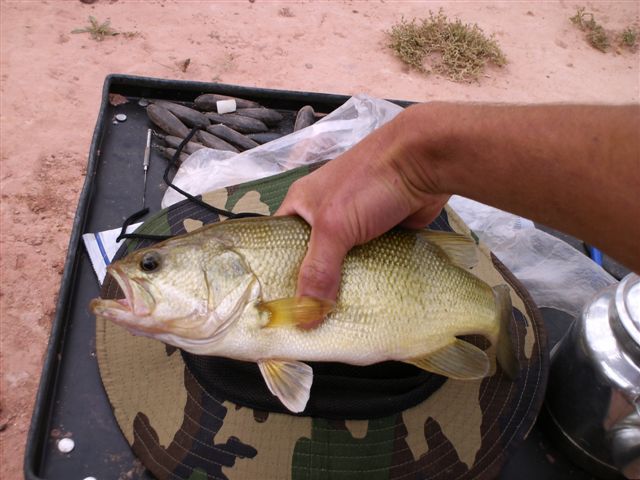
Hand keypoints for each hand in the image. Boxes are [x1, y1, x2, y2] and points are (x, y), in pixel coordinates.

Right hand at [277, 107, 448, 302]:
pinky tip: (365, 304)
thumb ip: (318, 270)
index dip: (275, 272)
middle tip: (305, 322)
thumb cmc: (369, 182)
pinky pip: (369, 263)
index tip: (275, 306)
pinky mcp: (382, 234)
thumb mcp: (333, 226)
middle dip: (311, 287)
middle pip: (311, 258)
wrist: (426, 161)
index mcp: (302, 204)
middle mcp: (325, 214)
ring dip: (341, 286)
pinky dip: (368, 280)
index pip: (278, 243)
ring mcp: (355, 225)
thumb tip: (304, 318)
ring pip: (342, 264)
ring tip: (333, 321)